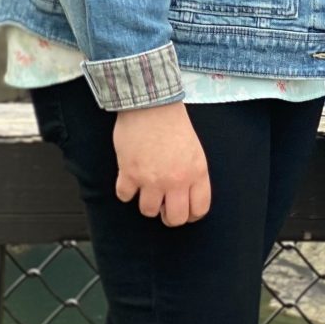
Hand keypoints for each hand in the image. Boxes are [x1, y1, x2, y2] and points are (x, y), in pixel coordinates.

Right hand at [110, 103, 211, 224]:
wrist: (151, 105)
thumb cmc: (173, 123)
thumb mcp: (195, 150)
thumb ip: (192, 174)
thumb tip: (186, 195)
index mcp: (196, 173)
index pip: (199, 209)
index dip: (191, 215)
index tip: (184, 212)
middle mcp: (176, 180)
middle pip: (175, 219)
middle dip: (169, 217)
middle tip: (164, 208)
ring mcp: (152, 179)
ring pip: (149, 211)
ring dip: (147, 203)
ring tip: (146, 189)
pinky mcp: (130, 174)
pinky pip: (125, 197)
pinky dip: (126, 191)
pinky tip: (130, 180)